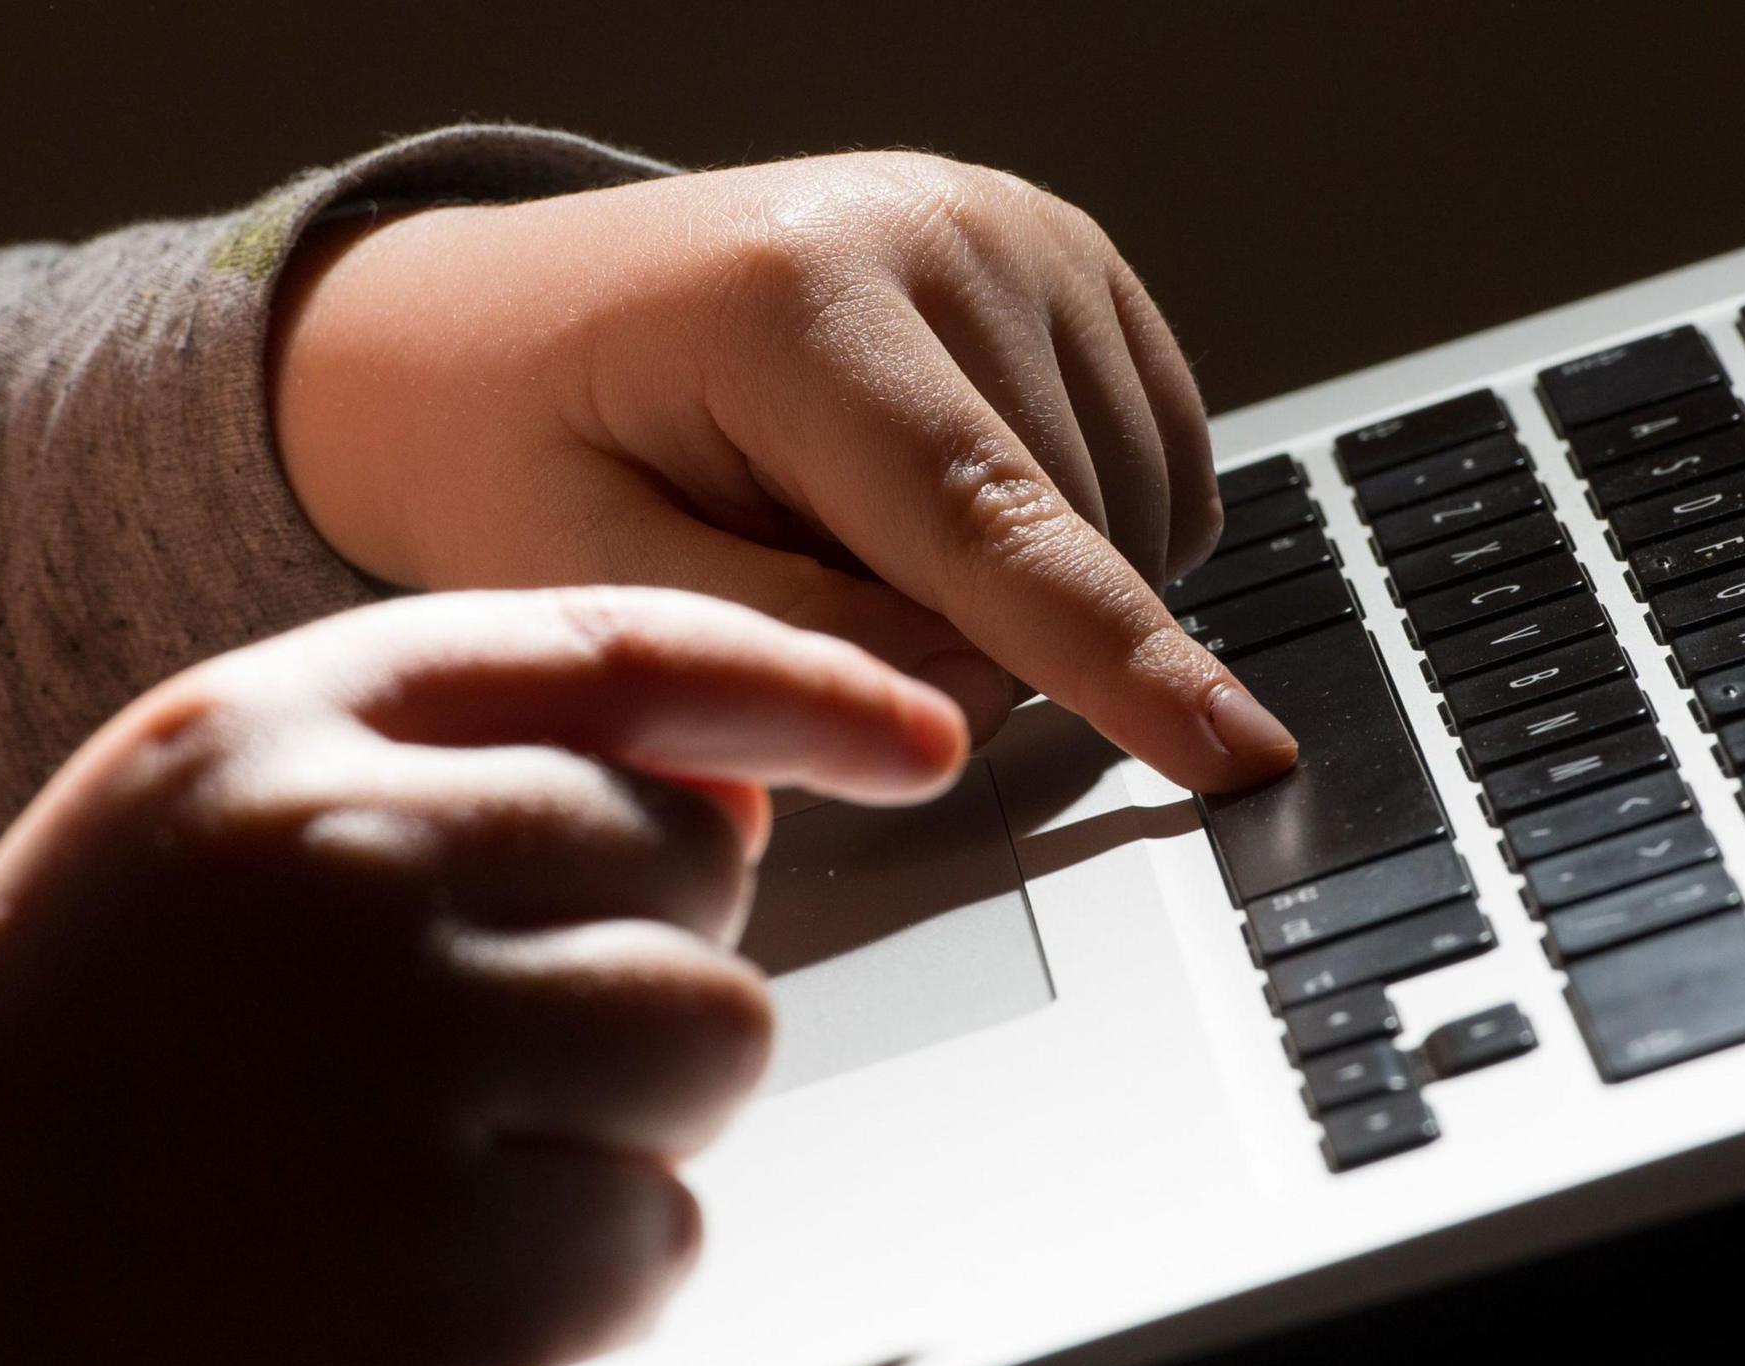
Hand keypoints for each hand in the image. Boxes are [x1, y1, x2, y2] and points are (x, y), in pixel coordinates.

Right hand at [0, 588, 965, 1365]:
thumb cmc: (53, 1106)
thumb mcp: (195, 856)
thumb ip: (444, 780)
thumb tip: (733, 795)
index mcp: (255, 734)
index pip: (616, 651)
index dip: (799, 682)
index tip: (916, 730)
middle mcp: (333, 858)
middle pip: (694, 864)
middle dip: (644, 966)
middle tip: (478, 1056)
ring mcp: (390, 1055)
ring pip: (719, 1041)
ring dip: (632, 1126)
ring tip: (448, 1166)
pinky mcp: (440, 1262)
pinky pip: (664, 1234)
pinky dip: (590, 1280)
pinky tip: (431, 1284)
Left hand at [268, 152, 1296, 792]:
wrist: (509, 325)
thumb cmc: (530, 451)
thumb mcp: (590, 576)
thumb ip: (787, 646)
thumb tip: (975, 700)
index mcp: (803, 304)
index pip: (992, 525)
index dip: (1117, 661)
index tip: (1235, 754)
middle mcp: (941, 232)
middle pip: (1069, 539)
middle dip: (978, 637)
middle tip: (808, 588)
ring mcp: (1023, 232)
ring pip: (1134, 511)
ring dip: (1036, 587)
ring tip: (862, 530)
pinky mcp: (1073, 261)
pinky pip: (1159, 463)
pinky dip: (1091, 530)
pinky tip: (953, 508)